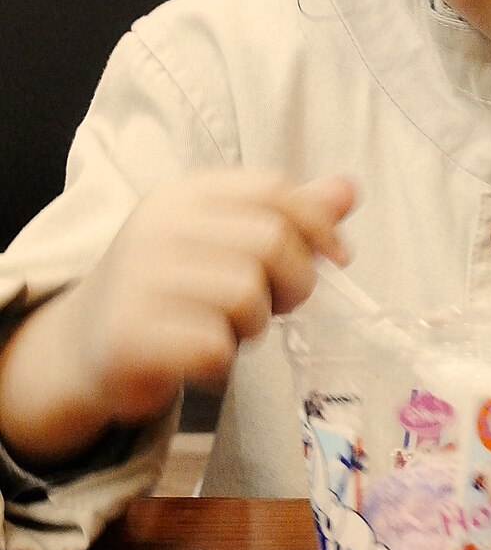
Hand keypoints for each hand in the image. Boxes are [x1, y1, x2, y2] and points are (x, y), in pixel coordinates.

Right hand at [0, 170, 355, 467]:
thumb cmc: (173, 289)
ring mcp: (139, 278)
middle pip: (271, 241)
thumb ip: (288, 217)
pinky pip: (214, 346)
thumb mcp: (225, 242)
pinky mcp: (129, 335)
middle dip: (294, 282)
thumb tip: (348, 189)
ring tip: (227, 330)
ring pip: (247, 295)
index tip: (337, 258)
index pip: (274, 189)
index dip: (318, 224)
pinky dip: (221, 361)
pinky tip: (199, 358)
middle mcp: (158, 226)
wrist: (83, 347)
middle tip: (275, 307)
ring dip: (254, 325)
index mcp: (186, 193)